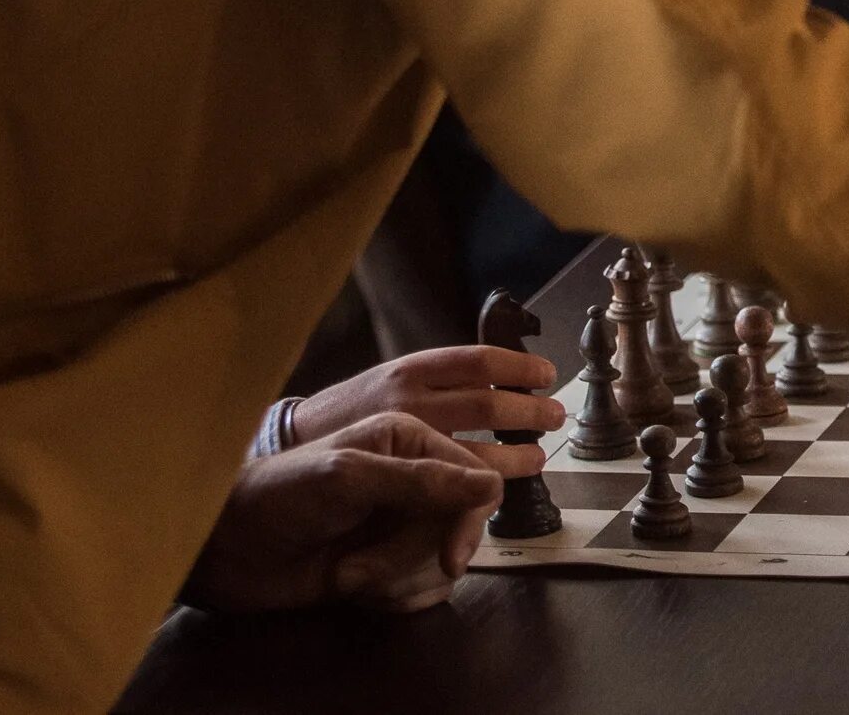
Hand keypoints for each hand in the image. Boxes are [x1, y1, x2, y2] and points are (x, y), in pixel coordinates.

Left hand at [184, 413, 504, 613]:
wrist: (224, 550)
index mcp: (410, 441)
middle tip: (368, 571)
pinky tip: (353, 590)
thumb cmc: (280, 496)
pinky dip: (393, 597)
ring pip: (442, 563)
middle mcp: (413, 480)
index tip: (450, 557)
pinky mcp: (386, 565)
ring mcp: (400, 525)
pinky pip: (423, 589)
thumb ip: (421, 481)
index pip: (476, 481)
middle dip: (415, 556)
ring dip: (396, 578)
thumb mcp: (349, 477)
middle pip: (461, 529)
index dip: (468, 522)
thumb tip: (491, 484)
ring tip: (348, 574)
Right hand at [290, 346, 563, 475]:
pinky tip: (493, 486)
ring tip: (535, 457)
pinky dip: (478, 485)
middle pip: (488, 407)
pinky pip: (451, 486)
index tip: (547, 373)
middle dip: (530, 413)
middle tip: (554, 417)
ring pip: (475, 454)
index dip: (520, 367)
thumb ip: (442, 382)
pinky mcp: (395, 479)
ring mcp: (401, 443)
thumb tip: (507, 381)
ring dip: (515, 457)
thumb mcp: (394, 383)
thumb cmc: (355, 414)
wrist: (294, 449)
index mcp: (413, 369)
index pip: (480, 361)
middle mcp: (409, 402)